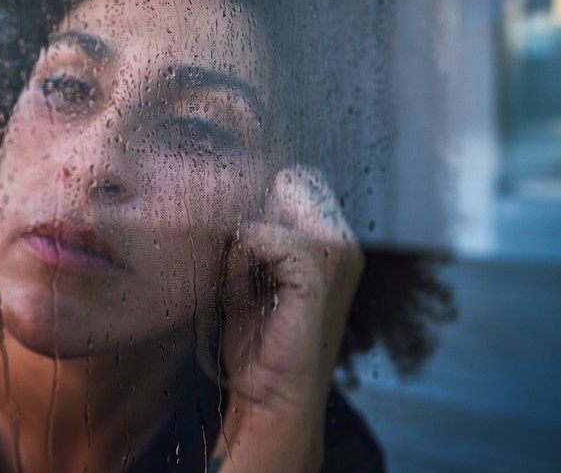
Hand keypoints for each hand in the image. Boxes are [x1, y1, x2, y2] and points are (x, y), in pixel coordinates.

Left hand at [212, 166, 363, 471]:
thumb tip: (231, 191)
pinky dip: (241, 259)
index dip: (259, 204)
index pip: (296, 179)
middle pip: (291, 181)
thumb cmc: (257, 337)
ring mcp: (338, 255)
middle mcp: (345, 241)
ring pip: (279, 199)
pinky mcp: (319, 274)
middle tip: (243, 264)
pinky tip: (240, 292)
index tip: (243, 252)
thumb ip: (260, 232)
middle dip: (256, 212)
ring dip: (246, 238)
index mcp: (335, 239)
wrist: (269, 398)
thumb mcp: (258, 273)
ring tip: (242, 281)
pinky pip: (263, 235)